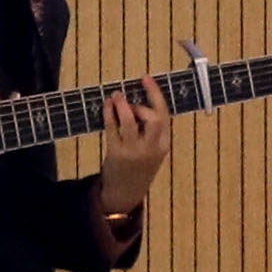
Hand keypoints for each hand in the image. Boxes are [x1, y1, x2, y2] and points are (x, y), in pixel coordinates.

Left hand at [98, 75, 172, 208]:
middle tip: (130, 100)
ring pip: (130, 121)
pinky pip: (112, 128)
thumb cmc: (139, 165)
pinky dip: (109, 114)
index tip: (146, 79)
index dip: (155, 94)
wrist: (126, 192)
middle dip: (141, 104)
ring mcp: (133, 152)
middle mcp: (151, 148)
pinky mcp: (116, 154)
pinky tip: (106, 106)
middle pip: (153, 118)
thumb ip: (151, 129)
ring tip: (116, 95)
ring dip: (122, 105)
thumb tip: (138, 99)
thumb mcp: (153, 150)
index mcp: (164, 145)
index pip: (164, 116)